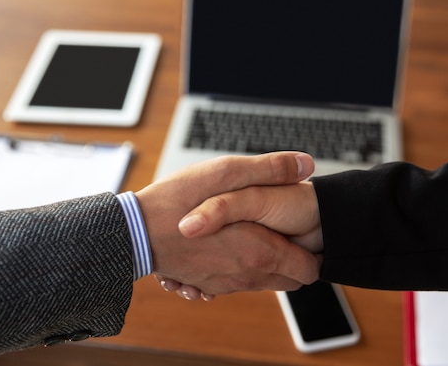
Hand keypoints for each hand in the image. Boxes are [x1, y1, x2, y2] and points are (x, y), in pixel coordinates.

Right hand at [135, 152, 319, 299]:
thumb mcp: (228, 173)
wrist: (134, 232)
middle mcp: (247, 277)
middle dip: (293, 258)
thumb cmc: (180, 201)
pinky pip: (236, 283)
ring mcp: (226, 284)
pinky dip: (240, 268)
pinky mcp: (207, 284)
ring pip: (263, 282)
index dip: (313, 251)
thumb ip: (270, 169)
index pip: (309, 270)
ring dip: (266, 261)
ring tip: (254, 231)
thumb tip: (306, 164)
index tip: (305, 232)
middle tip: (282, 230)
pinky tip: (229, 243)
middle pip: (289, 280)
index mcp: (261, 253)